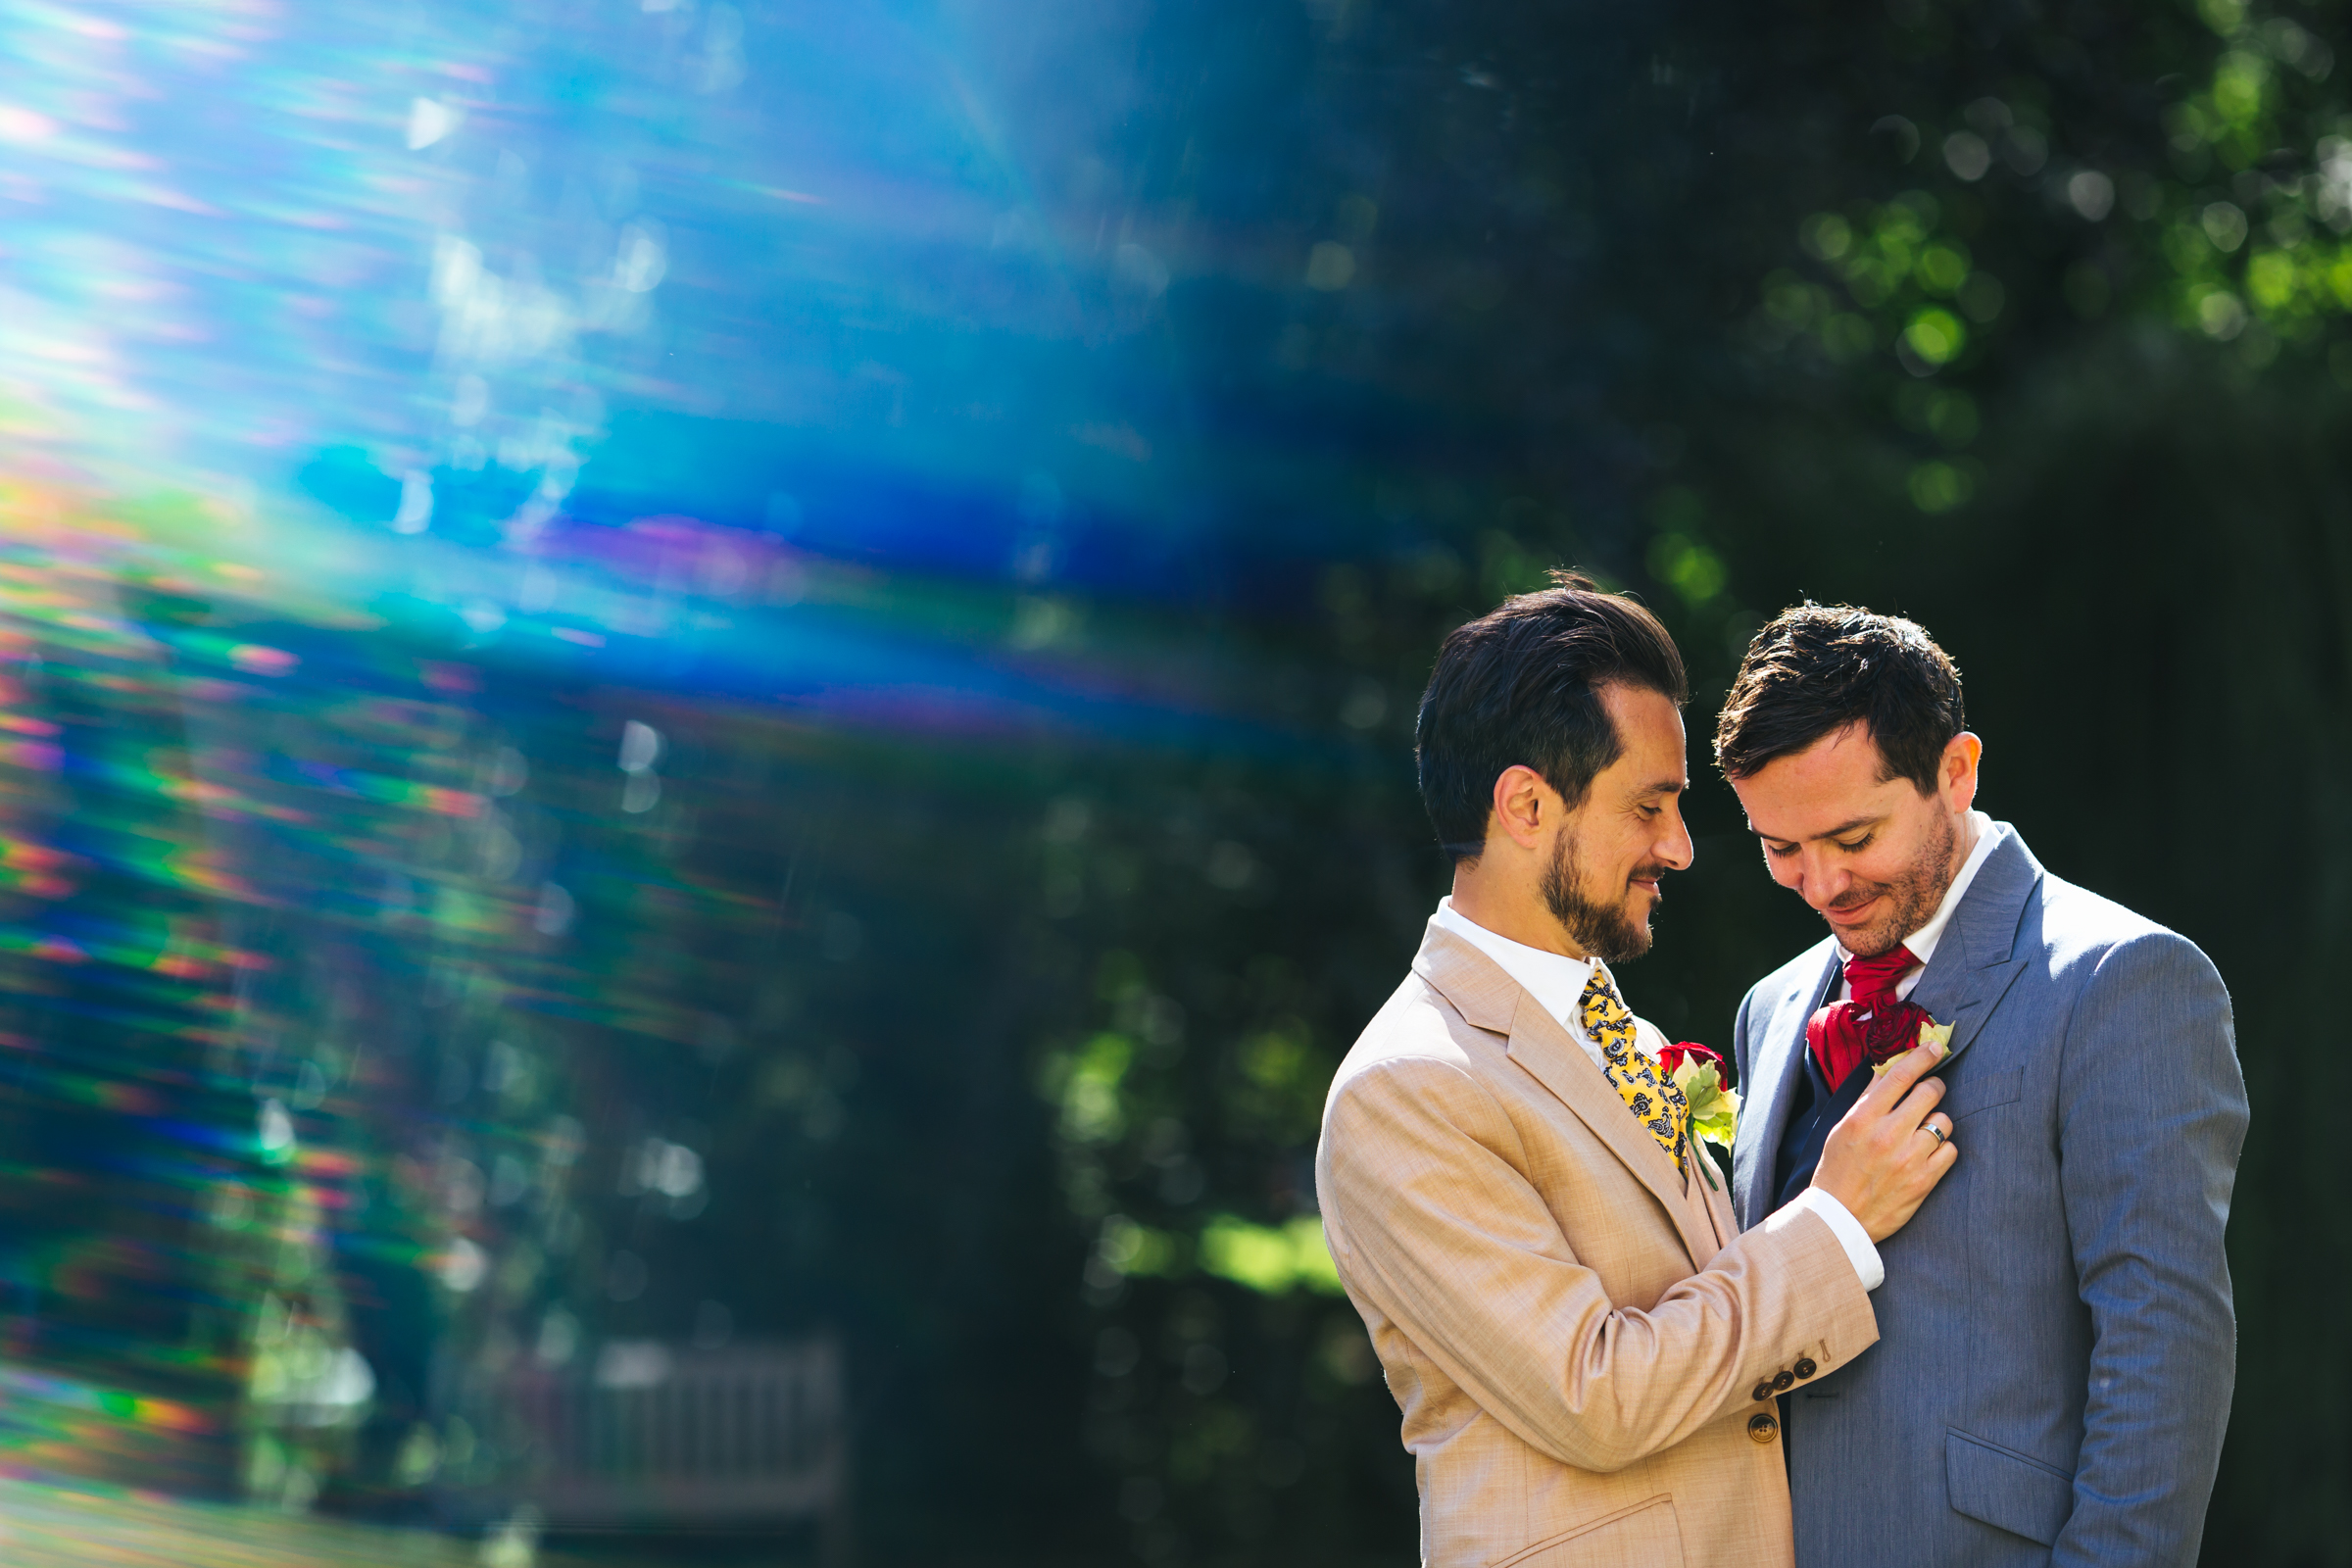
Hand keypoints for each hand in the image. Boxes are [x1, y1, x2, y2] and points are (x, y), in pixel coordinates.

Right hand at [1809, 1039, 1958, 1242]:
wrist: (1840, 1219)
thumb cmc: (1837, 1170)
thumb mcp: (1842, 1128)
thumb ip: (1867, 1099)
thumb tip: (1888, 1069)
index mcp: (1863, 1118)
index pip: (1900, 1075)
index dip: (1923, 1056)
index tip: (1935, 1047)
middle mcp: (1887, 1134)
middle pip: (1929, 1092)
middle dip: (1933, 1087)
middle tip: (1928, 1093)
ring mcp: (1909, 1158)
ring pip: (1944, 1121)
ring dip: (1936, 1122)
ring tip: (1922, 1133)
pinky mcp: (1925, 1180)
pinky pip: (1951, 1150)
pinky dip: (1942, 1149)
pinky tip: (1927, 1155)